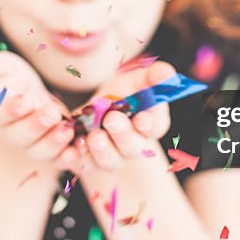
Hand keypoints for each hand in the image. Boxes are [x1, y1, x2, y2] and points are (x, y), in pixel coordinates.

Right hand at [0, 46, 79, 171]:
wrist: (32, 96)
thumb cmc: (12, 80)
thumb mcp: (2, 67)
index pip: (1, 114)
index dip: (12, 110)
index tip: (24, 101)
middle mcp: (13, 134)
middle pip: (22, 136)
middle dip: (37, 125)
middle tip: (51, 113)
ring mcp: (33, 145)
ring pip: (41, 151)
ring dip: (54, 142)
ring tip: (67, 129)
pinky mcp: (54, 152)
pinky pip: (59, 160)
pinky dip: (67, 158)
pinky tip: (76, 152)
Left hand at [69, 60, 176, 174]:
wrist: (94, 110)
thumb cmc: (121, 94)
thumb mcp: (136, 80)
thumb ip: (154, 76)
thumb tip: (168, 75)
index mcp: (149, 125)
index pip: (156, 127)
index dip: (150, 124)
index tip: (142, 118)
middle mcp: (132, 146)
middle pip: (132, 147)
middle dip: (123, 134)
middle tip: (112, 119)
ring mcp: (110, 157)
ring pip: (109, 161)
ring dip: (102, 149)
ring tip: (94, 135)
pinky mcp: (86, 163)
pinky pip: (82, 165)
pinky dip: (76, 158)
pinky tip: (71, 149)